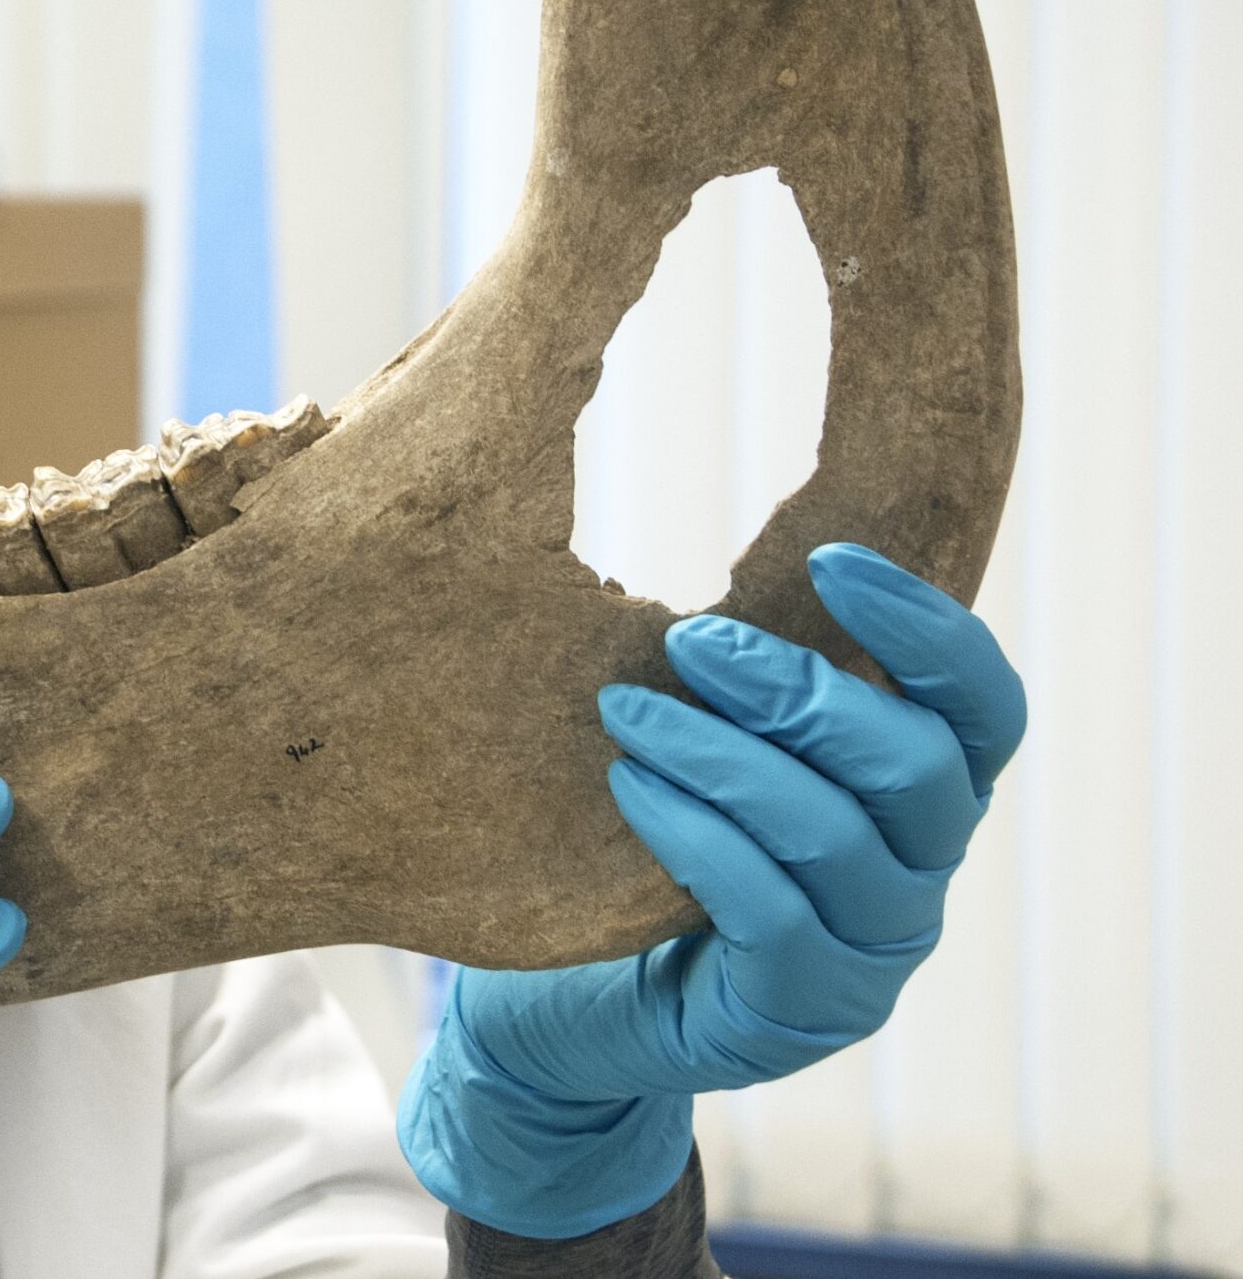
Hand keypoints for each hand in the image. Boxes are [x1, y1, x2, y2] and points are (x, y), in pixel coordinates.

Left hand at [396, 543, 1026, 1237]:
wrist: (586, 1006)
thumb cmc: (660, 848)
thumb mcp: (727, 753)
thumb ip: (754, 688)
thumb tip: (712, 590)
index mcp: (926, 797)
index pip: (984, 706)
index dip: (926, 628)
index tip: (829, 558)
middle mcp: (922, 875)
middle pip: (913, 765)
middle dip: (798, 688)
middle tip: (689, 640)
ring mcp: (870, 955)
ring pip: (832, 835)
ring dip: (721, 755)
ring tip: (624, 708)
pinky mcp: (798, 1012)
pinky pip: (766, 910)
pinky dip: (694, 834)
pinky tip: (629, 786)